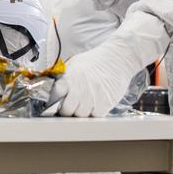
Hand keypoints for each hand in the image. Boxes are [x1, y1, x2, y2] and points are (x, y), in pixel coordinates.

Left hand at [50, 12, 168, 116]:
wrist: (118, 58)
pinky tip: (95, 105)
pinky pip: (95, 116)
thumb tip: (54, 90)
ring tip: (85, 105)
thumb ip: (64, 78)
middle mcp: (80, 88)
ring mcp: (93, 96)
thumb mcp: (75, 64)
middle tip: (71, 107)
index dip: (54, 101)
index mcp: (69, 78)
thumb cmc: (96, 60)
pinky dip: (94, 113)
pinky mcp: (106, 102)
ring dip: (81, 113)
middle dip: (67, 111)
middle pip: (67, 110)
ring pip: (81, 115)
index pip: (55, 96)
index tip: (57, 102)